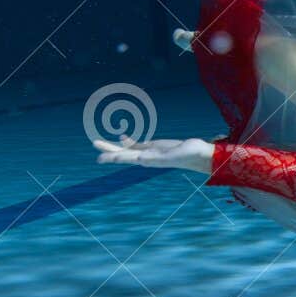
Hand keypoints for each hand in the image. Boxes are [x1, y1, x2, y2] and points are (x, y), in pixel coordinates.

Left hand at [93, 135, 214, 172]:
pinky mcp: (155, 147)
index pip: (127, 157)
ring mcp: (150, 152)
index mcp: (150, 159)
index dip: (113, 157)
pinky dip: (128, 141)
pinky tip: (122, 136)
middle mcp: (146, 157)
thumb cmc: (191, 154)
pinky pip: (137, 144)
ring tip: (98, 142)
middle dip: (108, 150)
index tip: (99, 159)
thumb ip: (159, 157)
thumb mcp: (174, 155)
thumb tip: (140, 160)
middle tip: (94, 144)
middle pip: (122, 153)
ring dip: (113, 146)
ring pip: (127, 149)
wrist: (201, 155)